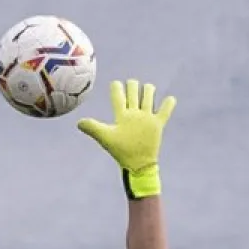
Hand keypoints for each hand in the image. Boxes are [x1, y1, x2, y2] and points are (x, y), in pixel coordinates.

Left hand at [77, 79, 176, 199]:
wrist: (137, 164)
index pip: (119, 96)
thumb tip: (78, 122)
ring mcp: (146, 118)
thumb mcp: (106, 138)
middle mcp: (134, 114)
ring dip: (149, 90)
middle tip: (132, 84)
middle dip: (133, 85)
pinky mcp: (157, 125)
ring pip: (148, 97)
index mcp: (122, 115)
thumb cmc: (121, 152)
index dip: (117, 87)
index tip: (115, 84)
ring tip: (148, 89)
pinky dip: (168, 105)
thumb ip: (93, 128)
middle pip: (134, 92)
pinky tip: (171, 98)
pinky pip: (164, 112)